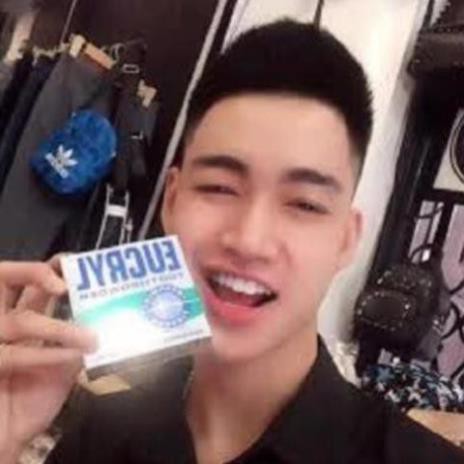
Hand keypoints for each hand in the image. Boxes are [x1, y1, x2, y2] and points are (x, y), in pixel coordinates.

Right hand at [0, 257, 96, 460]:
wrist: (9, 439)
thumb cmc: (32, 400)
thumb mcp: (62, 367)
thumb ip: (76, 344)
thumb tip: (103, 325)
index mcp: (19, 320)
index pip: (24, 281)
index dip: (43, 269)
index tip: (71, 263)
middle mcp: (1, 324)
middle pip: (4, 280)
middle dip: (34, 274)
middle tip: (64, 283)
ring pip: (21, 321)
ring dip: (60, 330)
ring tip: (91, 338)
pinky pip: (15, 354)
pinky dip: (48, 355)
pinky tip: (72, 356)